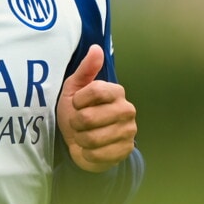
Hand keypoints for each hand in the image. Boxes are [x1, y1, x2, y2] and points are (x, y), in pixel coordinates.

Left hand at [56, 44, 137, 172]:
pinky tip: (90, 149)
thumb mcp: (75, 88)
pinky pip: (97, 154)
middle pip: (88, 117)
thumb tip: (96, 48)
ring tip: (84, 136)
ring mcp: (128, 131)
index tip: (76, 104)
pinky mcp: (125, 151)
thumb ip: (85, 70)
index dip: (78, 100)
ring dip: (80, 139)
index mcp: (117, 91)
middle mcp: (127, 110)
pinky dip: (87, 154)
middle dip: (76, 123)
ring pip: (91, 138)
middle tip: (79, 123)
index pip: (95, 90)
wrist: (82, 142)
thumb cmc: (78, 112)